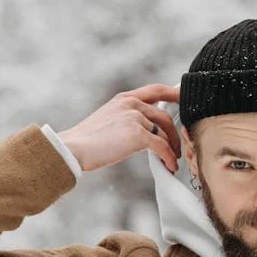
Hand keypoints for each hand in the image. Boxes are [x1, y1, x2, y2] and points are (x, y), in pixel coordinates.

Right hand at [58, 84, 180, 172]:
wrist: (74, 148)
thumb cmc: (87, 141)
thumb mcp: (109, 120)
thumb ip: (127, 119)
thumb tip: (146, 133)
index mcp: (124, 98)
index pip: (155, 90)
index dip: (173, 93)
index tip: (183, 98)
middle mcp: (131, 104)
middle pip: (164, 115)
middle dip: (174, 134)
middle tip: (177, 148)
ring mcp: (135, 117)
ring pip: (164, 133)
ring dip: (171, 149)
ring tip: (171, 161)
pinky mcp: (138, 134)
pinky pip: (162, 147)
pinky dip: (168, 158)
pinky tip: (169, 166)